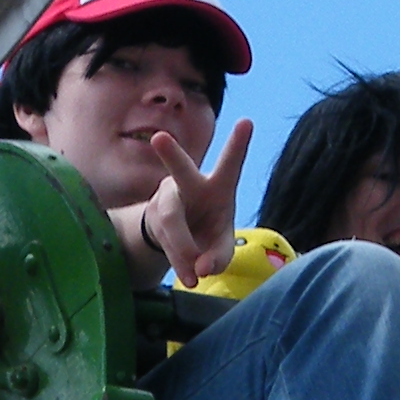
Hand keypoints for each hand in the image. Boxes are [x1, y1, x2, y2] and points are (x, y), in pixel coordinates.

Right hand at [138, 120, 251, 285]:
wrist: (177, 240)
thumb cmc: (208, 233)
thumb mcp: (222, 247)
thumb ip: (218, 258)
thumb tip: (201, 270)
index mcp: (219, 187)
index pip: (230, 164)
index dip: (238, 144)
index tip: (247, 121)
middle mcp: (190, 185)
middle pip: (180, 171)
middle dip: (171, 155)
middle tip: (159, 138)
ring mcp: (168, 198)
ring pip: (170, 219)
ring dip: (183, 248)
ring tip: (196, 277)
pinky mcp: (152, 216)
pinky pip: (163, 238)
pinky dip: (178, 262)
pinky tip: (189, 277)